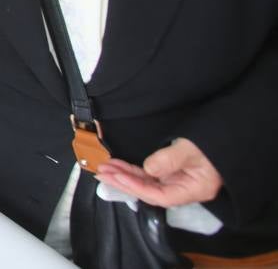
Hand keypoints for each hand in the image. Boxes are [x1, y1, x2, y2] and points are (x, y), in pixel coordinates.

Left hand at [96, 138, 222, 208]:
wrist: (228, 135)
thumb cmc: (213, 141)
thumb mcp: (191, 148)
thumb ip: (170, 159)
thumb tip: (148, 168)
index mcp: (194, 189)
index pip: (160, 196)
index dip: (137, 187)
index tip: (118, 176)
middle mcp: (185, 189)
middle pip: (150, 192)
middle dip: (125, 183)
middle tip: (102, 173)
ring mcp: (179, 181)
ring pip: (147, 183)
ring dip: (125, 175)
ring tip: (105, 168)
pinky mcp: (173, 173)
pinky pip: (150, 175)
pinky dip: (133, 170)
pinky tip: (118, 165)